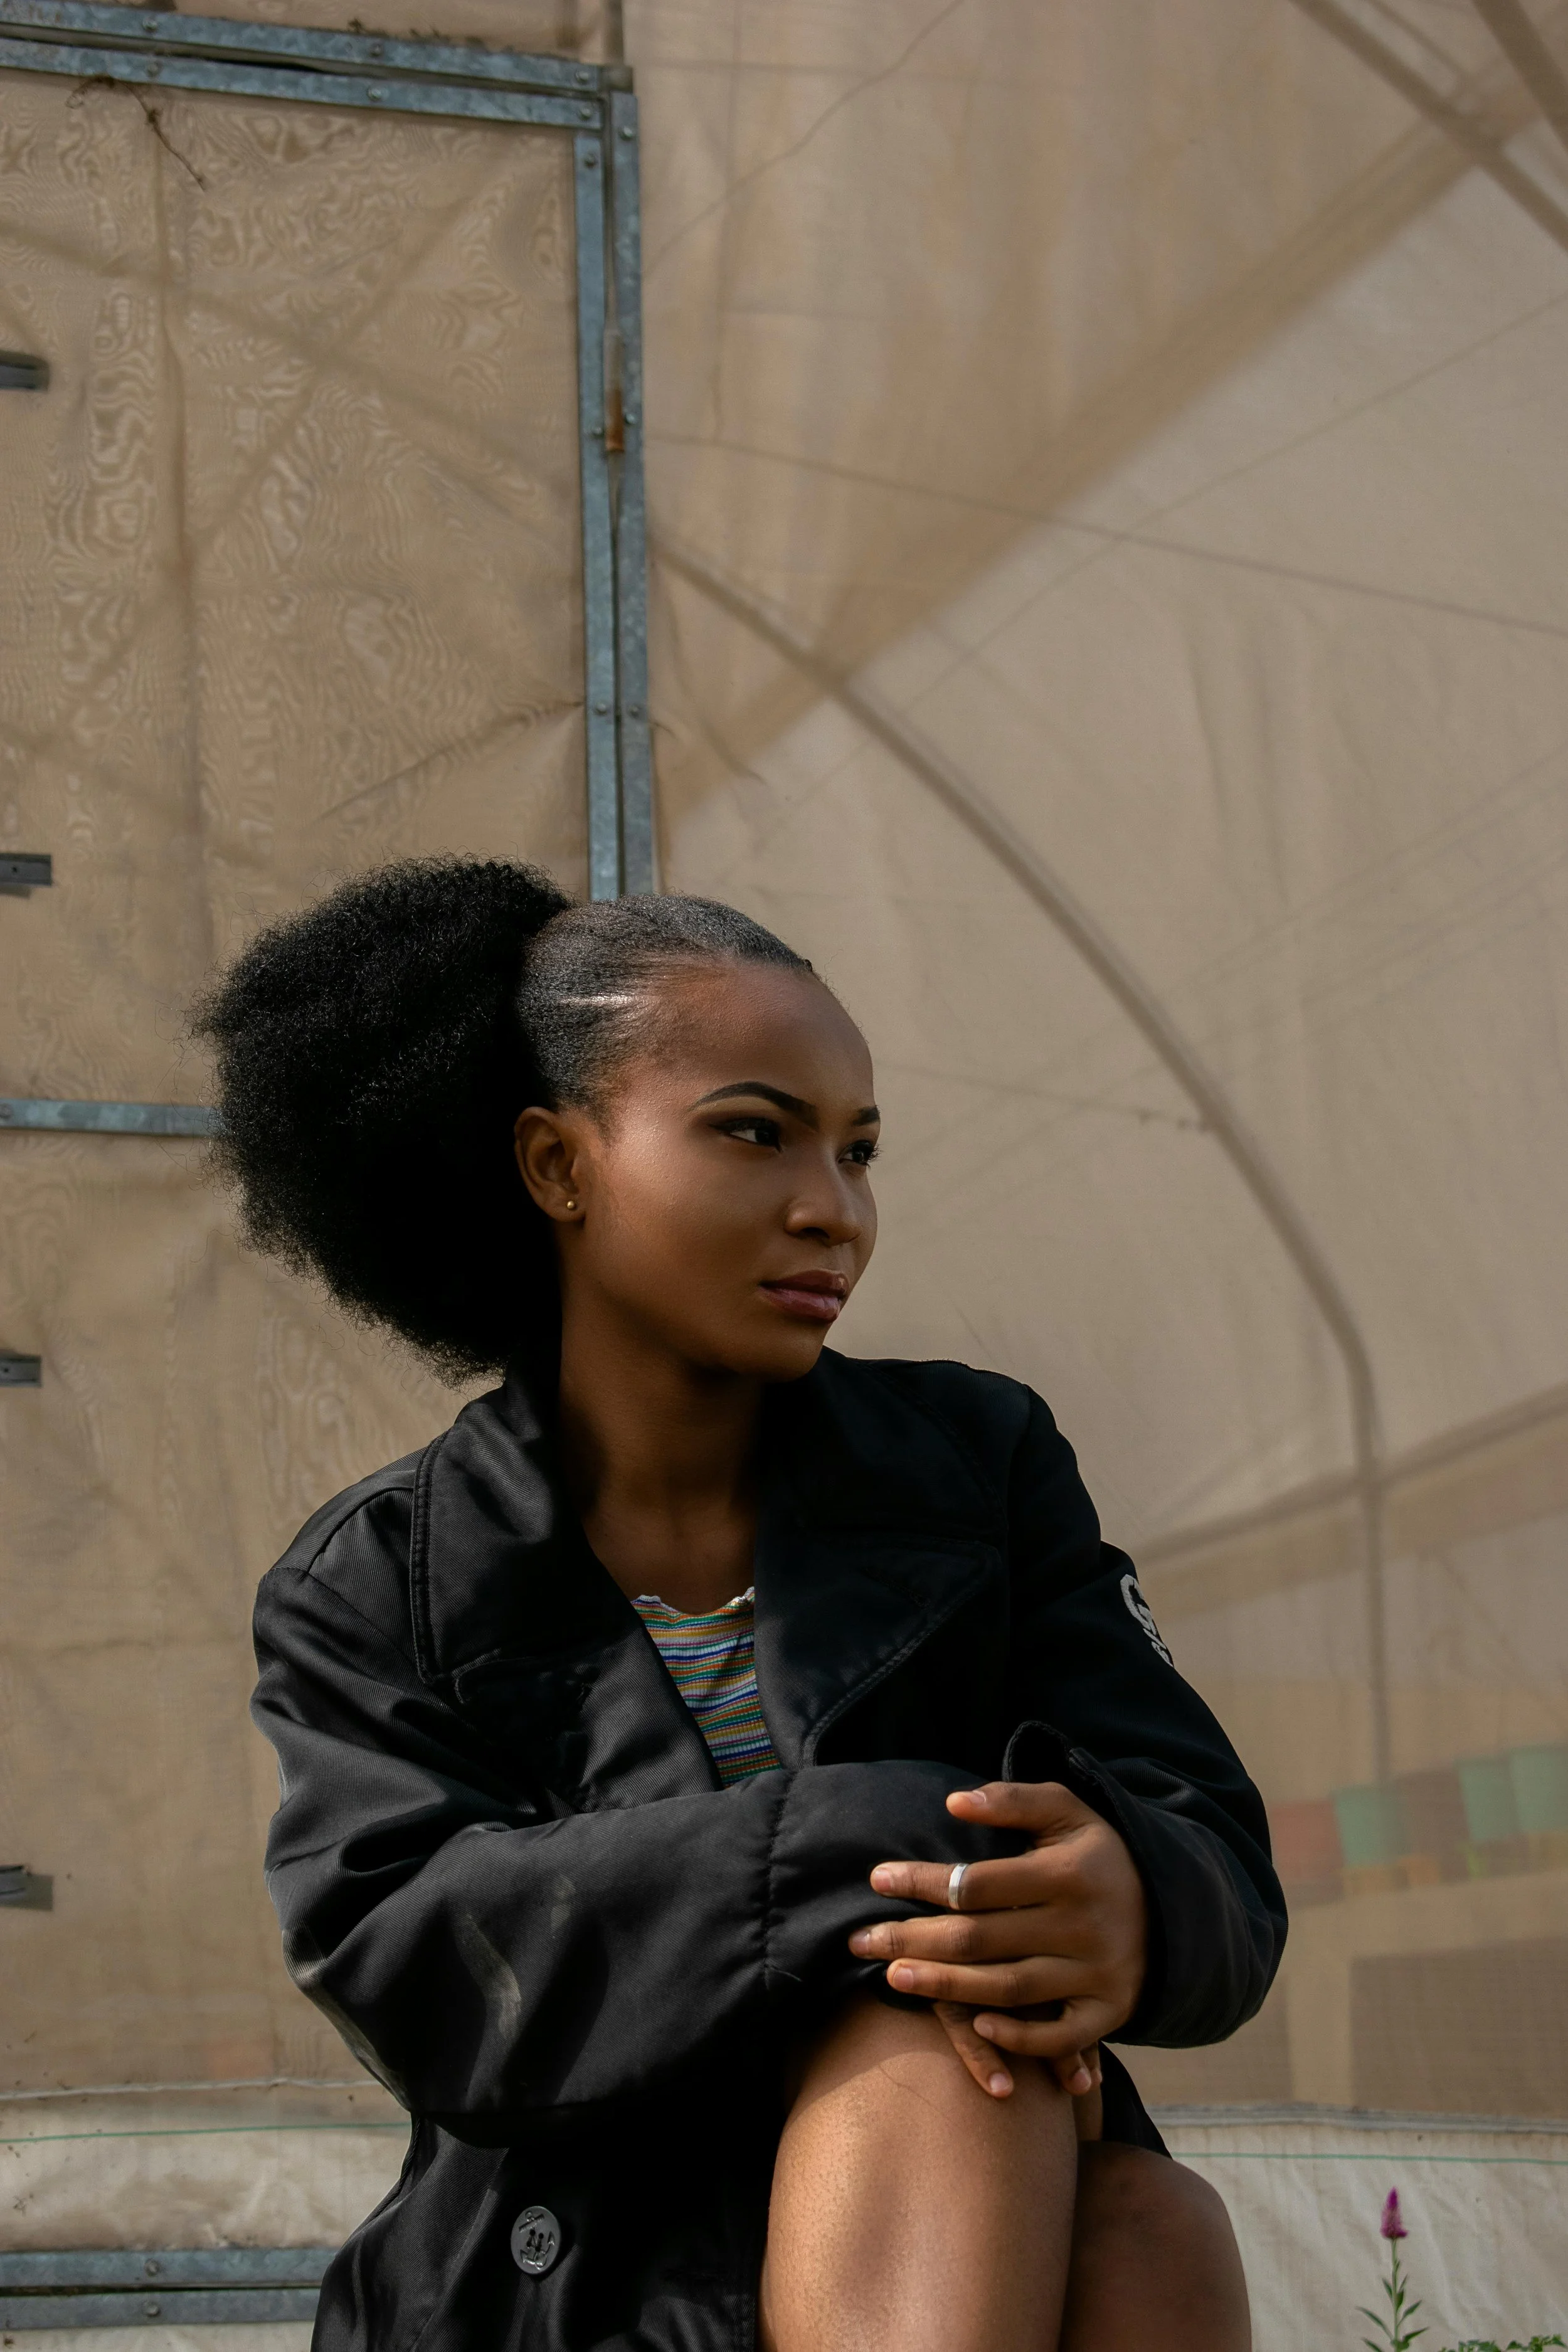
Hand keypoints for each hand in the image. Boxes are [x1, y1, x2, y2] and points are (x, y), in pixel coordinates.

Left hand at [848, 1780, 1146, 2092]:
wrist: (1173, 1906)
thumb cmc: (1097, 1854)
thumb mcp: (1067, 1811)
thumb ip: (1013, 1800)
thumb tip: (954, 1802)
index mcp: (1068, 1874)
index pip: (979, 1883)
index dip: (922, 1881)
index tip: (876, 1879)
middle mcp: (1083, 1927)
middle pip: (982, 1940)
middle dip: (914, 1939)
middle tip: (860, 1941)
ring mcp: (1097, 1974)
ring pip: (1008, 1988)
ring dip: (945, 1987)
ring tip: (893, 1978)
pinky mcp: (1109, 2012)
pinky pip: (1060, 2035)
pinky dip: (1019, 2036)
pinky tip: (975, 2024)